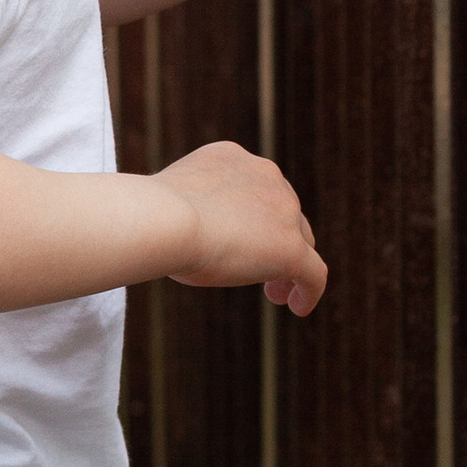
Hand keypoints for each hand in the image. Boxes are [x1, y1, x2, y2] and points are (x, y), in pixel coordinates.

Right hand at [159, 139, 326, 315]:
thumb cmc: (152, 216)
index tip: (238, 240)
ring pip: (300, 240)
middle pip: (284, 212)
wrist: (164, 219)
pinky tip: (298, 308)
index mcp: (233, 158)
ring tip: (275, 294)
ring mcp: (283, 210)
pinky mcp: (292, 248)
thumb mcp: (172, 202)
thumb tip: (189, 233)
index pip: (255, 188)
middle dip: (274, 239)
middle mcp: (265, 175)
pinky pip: (314, 273)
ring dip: (289, 265)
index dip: (253, 216)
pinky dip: (309, 291)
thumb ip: (191, 210)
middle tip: (259, 273)